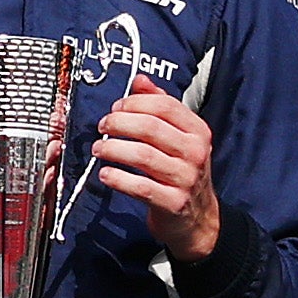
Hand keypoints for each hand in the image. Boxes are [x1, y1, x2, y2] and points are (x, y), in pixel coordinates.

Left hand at [87, 83, 223, 261]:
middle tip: (102, 126)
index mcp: (198, 132)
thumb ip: (162, 106)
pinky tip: (106, 174)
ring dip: (113, 149)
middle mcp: (195, 153)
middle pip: (150, 128)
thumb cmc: (183, 172)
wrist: (198, 217)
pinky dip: (118, 179)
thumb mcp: (181, 136)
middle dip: (119, 123)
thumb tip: (140, 80)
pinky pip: (140, 187)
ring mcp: (185, 179)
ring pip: (142, 156)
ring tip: (99, 149)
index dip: (134, 103)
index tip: (116, 107)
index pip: (164, 106)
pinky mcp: (173, 202)